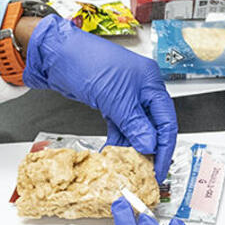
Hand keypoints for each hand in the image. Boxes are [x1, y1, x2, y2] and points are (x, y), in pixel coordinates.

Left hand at [22, 15, 176, 180]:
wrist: (57, 55)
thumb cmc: (87, 62)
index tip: (159, 168)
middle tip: (143, 170)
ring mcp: (125, 96)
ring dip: (131, 146)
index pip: (166, 120)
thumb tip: (149, 145)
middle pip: (153, 125)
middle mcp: (141, 89)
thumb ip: (134, 123)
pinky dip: (118, 139)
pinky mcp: (110, 102)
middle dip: (149, 148)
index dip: (164, 147)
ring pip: (136, 127)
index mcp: (150, 82)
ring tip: (127, 165)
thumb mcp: (114, 98)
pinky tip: (113, 151)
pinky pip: (120, 125)